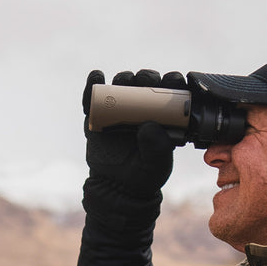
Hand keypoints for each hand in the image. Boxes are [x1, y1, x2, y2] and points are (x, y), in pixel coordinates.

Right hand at [83, 69, 187, 198]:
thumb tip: (148, 125)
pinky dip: (93, 85)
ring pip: (121, 85)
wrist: (115, 189)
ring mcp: (118, 110)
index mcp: (162, 115)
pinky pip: (93, 97)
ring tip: (125, 82)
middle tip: (146, 82)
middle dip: (147, 77)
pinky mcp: (97, 116)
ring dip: (124, 78)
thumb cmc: (142, 175)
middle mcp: (141, 108)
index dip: (172, 81)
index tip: (173, 81)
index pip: (169, 91)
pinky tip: (97, 77)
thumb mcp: (156, 165)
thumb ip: (157, 147)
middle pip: (144, 83)